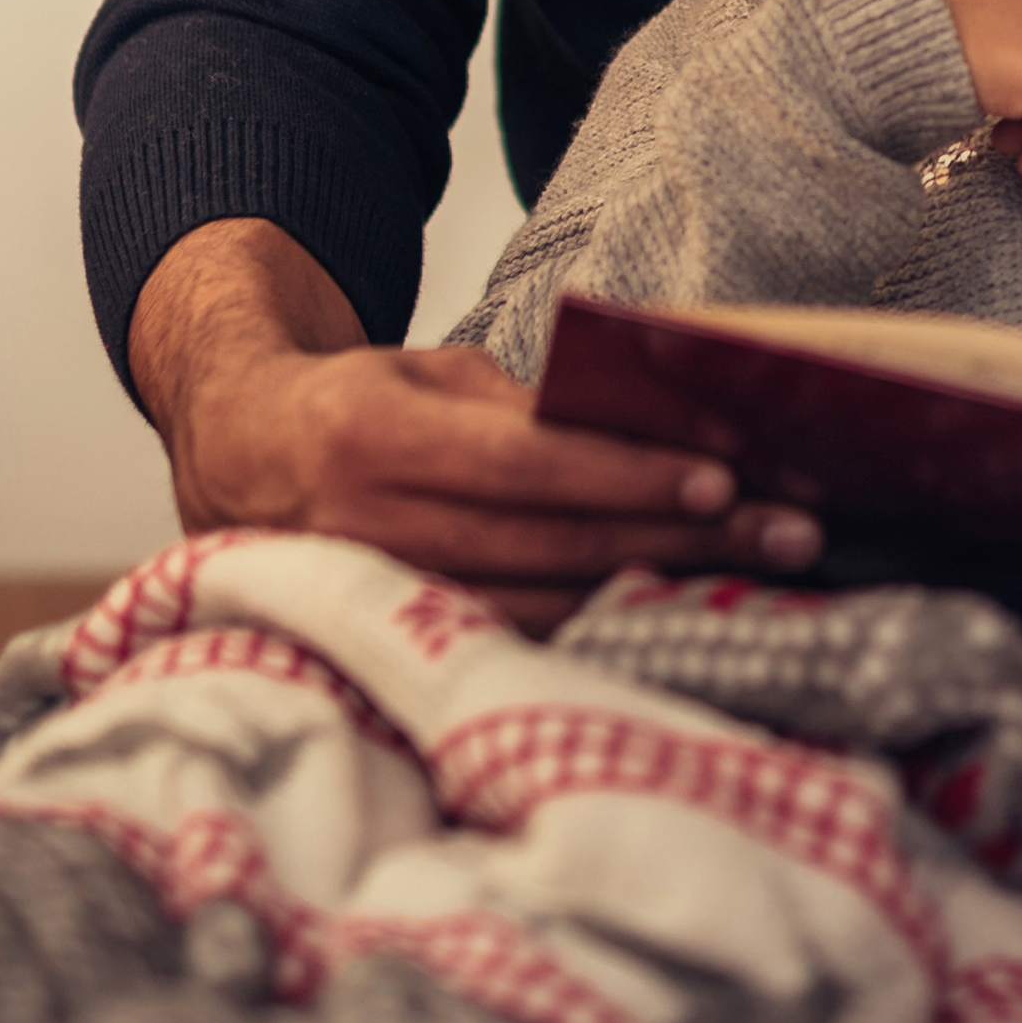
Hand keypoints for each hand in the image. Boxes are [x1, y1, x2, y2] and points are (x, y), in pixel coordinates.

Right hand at [130, 218, 815, 626]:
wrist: (234, 462)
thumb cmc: (353, 404)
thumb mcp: (423, 373)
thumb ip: (516, 406)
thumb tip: (634, 432)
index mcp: (373, 440)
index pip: (526, 465)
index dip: (625, 476)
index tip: (721, 480)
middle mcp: (367, 528)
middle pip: (552, 545)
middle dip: (679, 540)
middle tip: (787, 532)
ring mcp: (376, 600)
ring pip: (542, 607)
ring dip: (658, 595)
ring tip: (758, 576)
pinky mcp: (390, 649)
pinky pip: (513, 644)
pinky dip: (600, 633)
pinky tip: (675, 620)